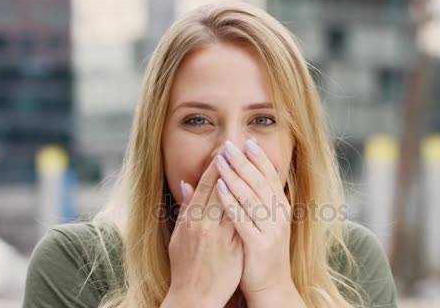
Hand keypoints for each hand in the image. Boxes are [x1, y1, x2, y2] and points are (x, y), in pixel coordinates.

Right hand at [164, 156, 243, 307]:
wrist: (193, 295)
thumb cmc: (185, 265)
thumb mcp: (180, 235)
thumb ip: (185, 209)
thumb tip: (185, 184)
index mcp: (190, 219)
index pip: (204, 185)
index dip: (214, 166)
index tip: (224, 149)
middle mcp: (203, 224)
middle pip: (219, 187)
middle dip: (231, 165)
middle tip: (240, 146)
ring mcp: (219, 235)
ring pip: (233, 201)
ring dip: (243, 180)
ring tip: (252, 163)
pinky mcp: (233, 247)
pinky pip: (243, 221)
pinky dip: (250, 205)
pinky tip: (260, 191)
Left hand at [215, 139, 301, 304]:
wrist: (271, 286)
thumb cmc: (262, 251)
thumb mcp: (265, 222)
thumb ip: (259, 199)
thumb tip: (253, 174)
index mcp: (281, 208)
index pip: (270, 176)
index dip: (259, 158)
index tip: (247, 141)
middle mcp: (279, 216)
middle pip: (260, 182)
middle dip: (244, 162)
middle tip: (230, 145)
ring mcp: (271, 230)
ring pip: (251, 197)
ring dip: (236, 176)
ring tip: (222, 160)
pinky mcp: (259, 245)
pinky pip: (242, 219)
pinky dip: (231, 202)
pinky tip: (219, 189)